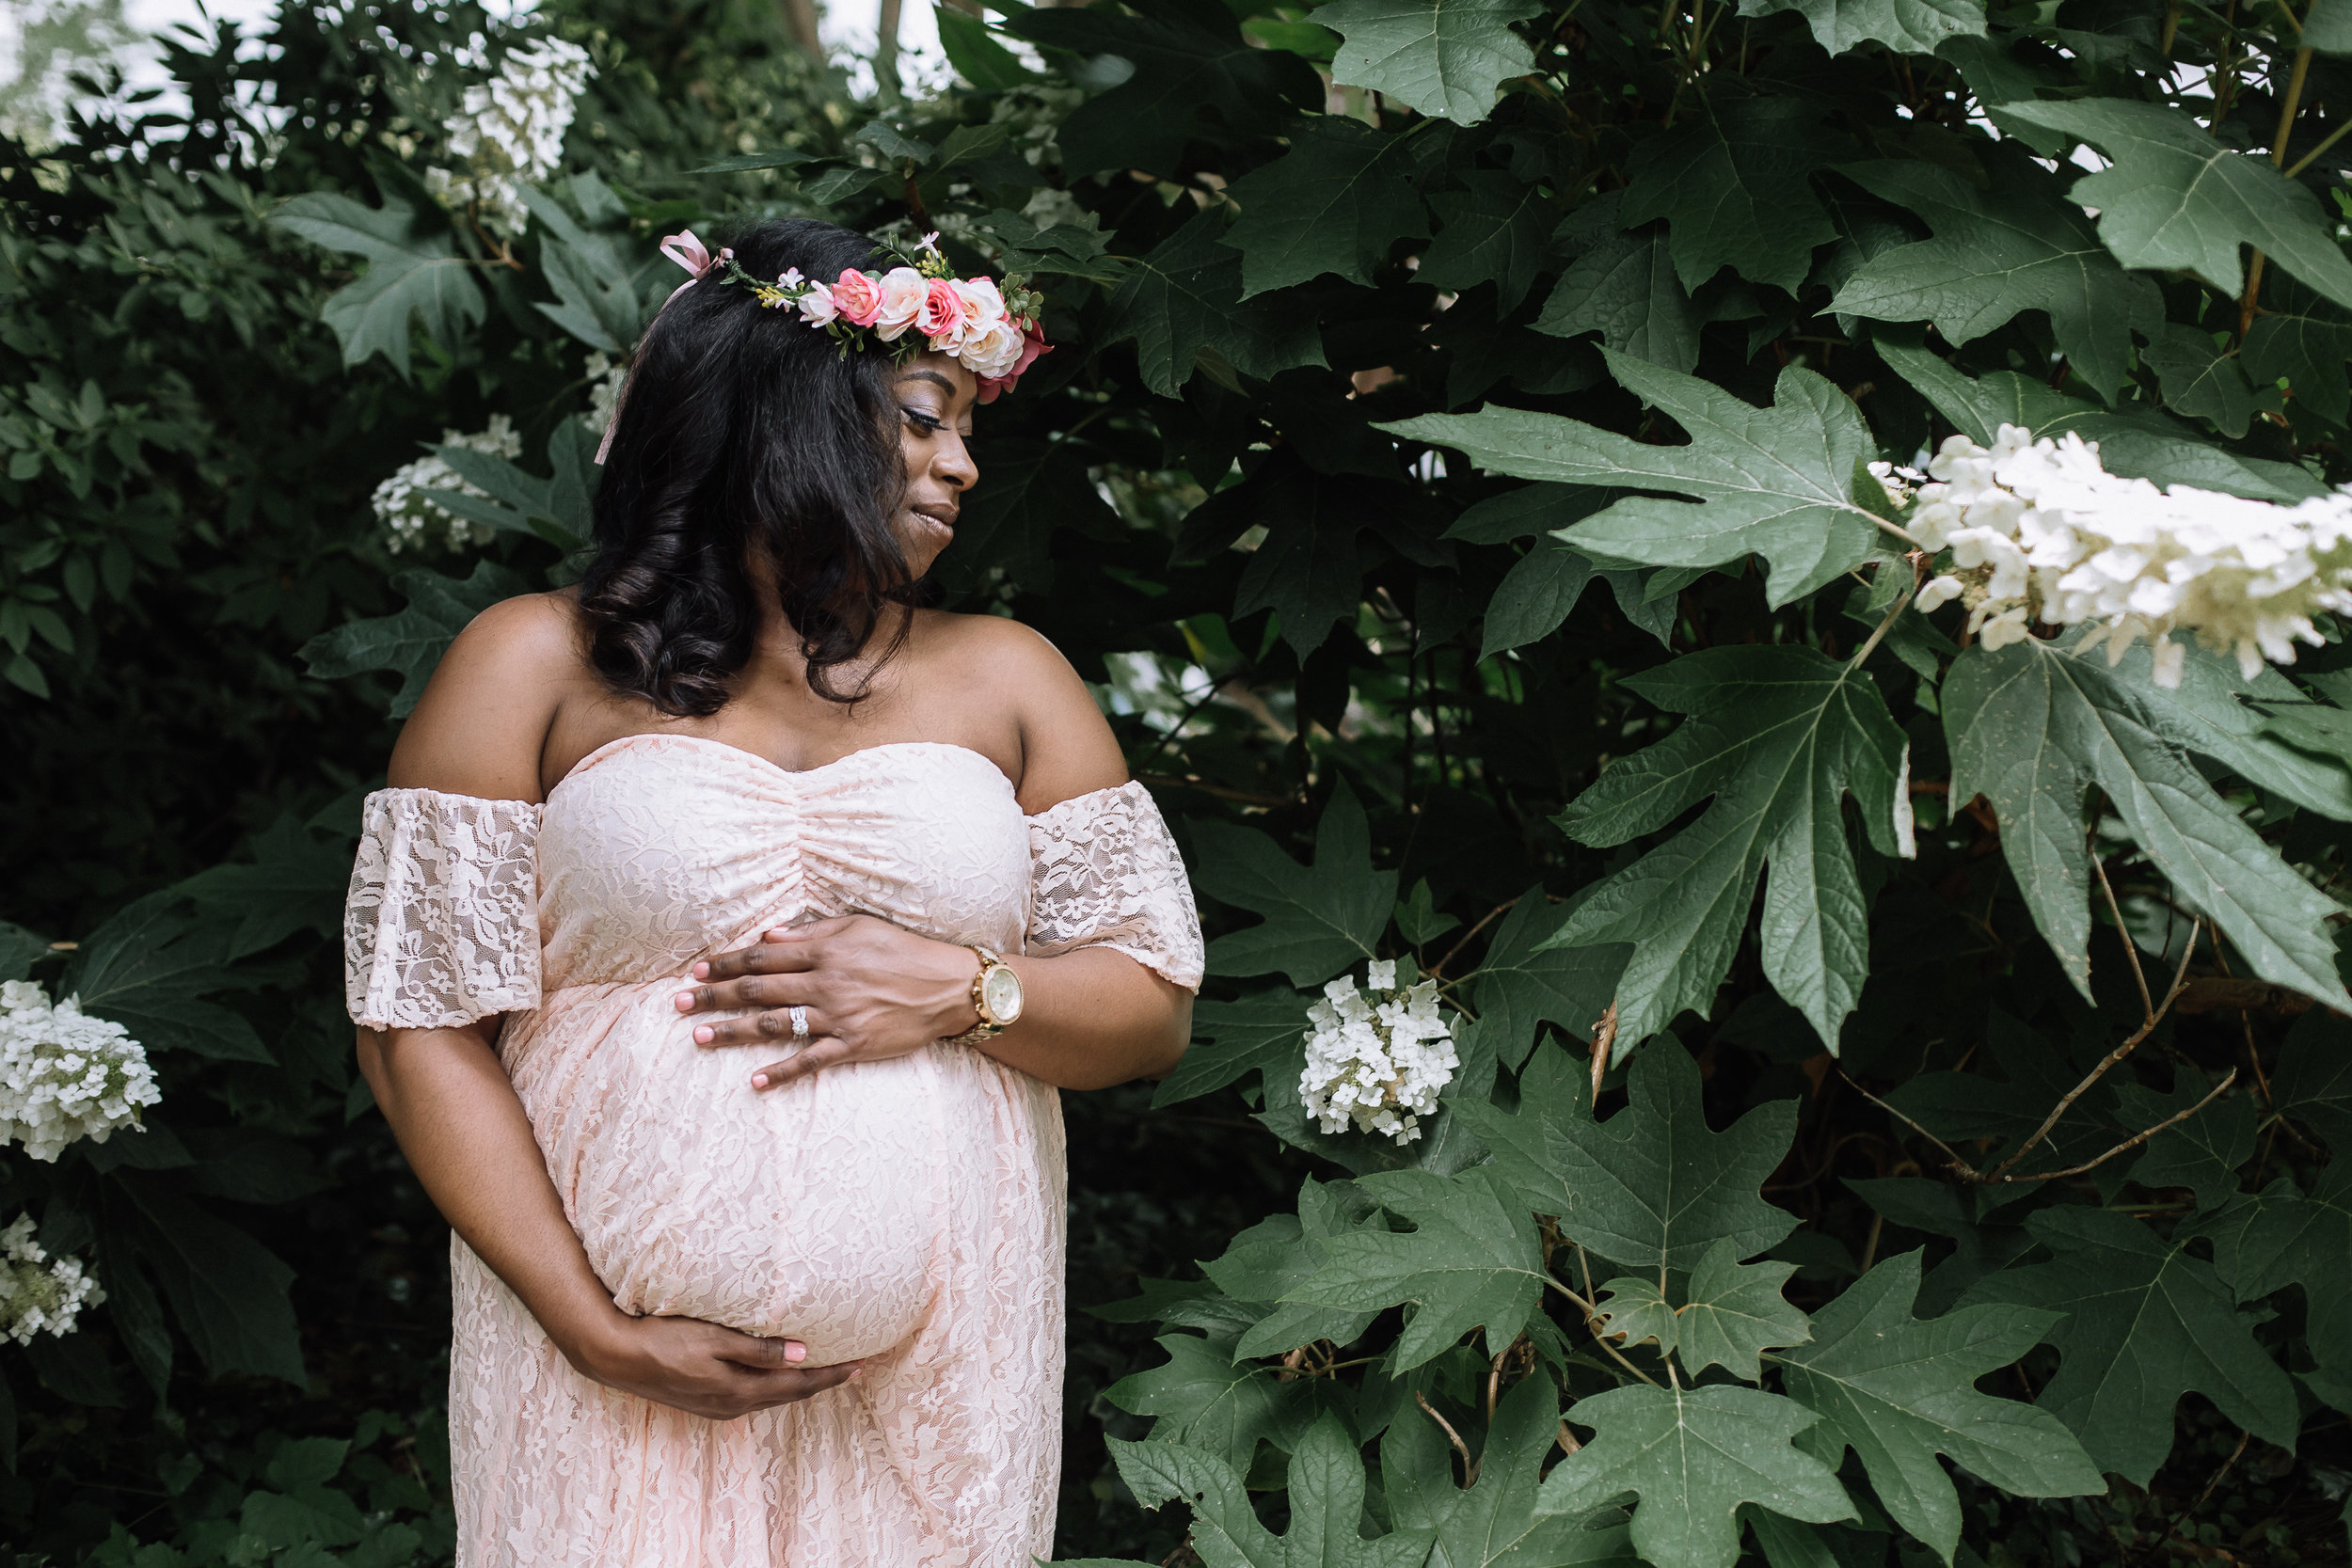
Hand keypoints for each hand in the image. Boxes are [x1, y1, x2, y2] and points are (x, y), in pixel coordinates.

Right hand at [571, 1311, 860, 1420]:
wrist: (618, 1357)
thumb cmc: (666, 1339)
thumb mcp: (715, 1339)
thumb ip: (759, 1349)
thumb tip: (803, 1355)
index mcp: (740, 1390)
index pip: (799, 1384)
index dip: (832, 1375)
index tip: (862, 1365)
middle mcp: (733, 1405)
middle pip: (790, 1394)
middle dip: (824, 1382)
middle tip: (855, 1368)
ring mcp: (718, 1407)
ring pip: (772, 1397)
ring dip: (800, 1385)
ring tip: (825, 1372)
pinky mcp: (706, 1401)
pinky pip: (754, 1397)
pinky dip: (776, 1387)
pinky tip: (778, 1377)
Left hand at [673, 914, 984, 1090]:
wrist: (950, 986)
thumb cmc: (904, 951)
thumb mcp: (859, 927)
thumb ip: (812, 933)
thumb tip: (768, 937)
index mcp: (824, 951)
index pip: (762, 957)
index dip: (727, 963)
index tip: (697, 969)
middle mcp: (825, 983)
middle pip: (757, 990)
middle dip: (713, 996)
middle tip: (678, 1003)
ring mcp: (838, 1017)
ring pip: (774, 1025)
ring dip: (732, 1032)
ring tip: (698, 1038)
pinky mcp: (853, 1045)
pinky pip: (811, 1060)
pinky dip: (782, 1072)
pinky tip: (755, 1081)